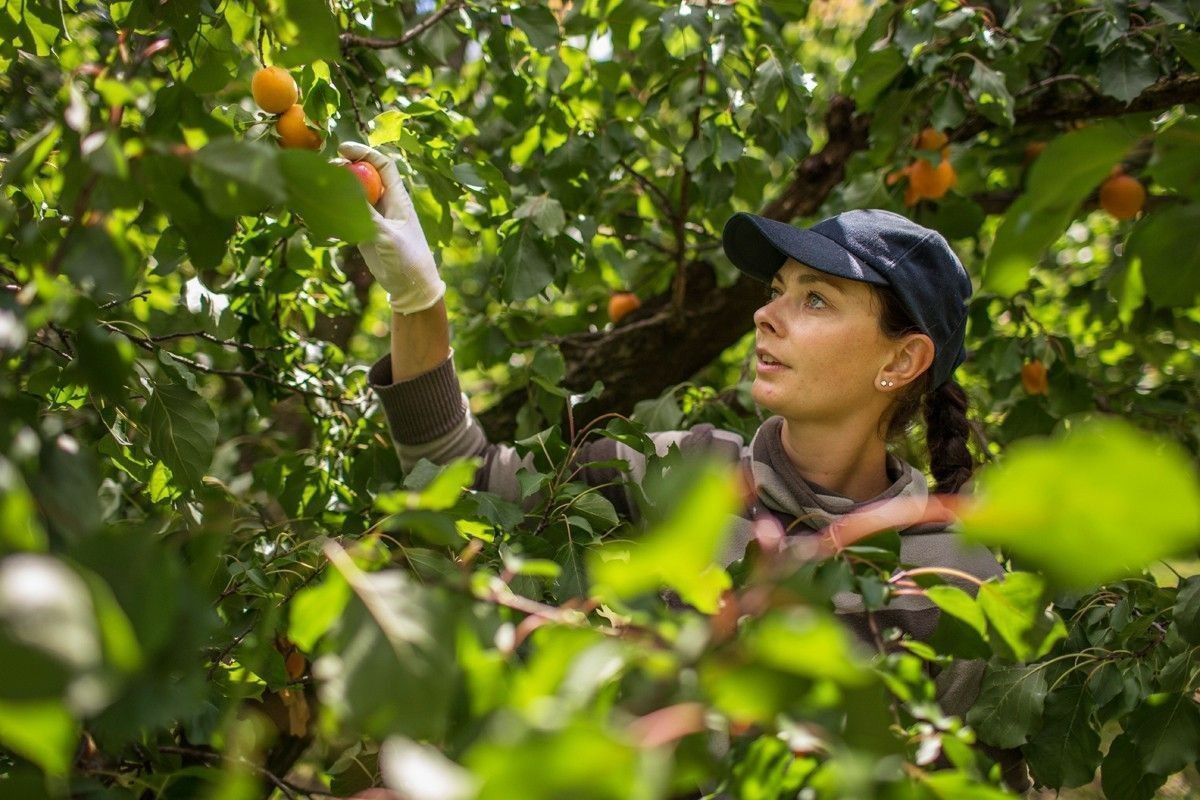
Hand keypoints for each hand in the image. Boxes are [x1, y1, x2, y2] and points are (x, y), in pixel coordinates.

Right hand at [337, 141, 445, 314]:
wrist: (410, 287)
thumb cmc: (408, 260)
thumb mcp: (389, 237)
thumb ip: (370, 217)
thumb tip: (348, 194)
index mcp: (398, 198)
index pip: (383, 165)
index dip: (365, 153)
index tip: (343, 149)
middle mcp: (386, 203)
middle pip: (364, 176)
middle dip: (346, 169)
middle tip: (327, 170)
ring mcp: (374, 216)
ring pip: (354, 194)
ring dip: (338, 189)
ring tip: (320, 189)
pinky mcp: (364, 231)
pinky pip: (347, 214)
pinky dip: (335, 211)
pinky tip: (320, 213)